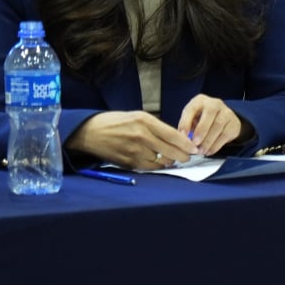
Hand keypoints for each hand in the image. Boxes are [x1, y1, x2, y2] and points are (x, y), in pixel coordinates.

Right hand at [70, 110, 201, 169]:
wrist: (89, 132)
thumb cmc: (115, 122)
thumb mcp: (137, 116)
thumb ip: (157, 127)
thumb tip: (177, 139)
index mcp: (144, 121)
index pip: (173, 135)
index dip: (187, 144)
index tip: (195, 149)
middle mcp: (141, 136)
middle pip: (170, 151)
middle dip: (183, 156)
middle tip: (188, 157)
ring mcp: (134, 151)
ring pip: (162, 162)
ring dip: (169, 162)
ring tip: (172, 159)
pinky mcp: (128, 162)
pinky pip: (149, 168)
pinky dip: (156, 166)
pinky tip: (158, 163)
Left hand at [176, 95, 242, 155]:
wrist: (224, 119)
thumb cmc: (202, 118)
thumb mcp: (192, 118)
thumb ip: (187, 125)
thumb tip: (183, 139)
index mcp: (200, 100)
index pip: (192, 108)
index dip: (186, 122)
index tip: (182, 135)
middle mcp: (215, 103)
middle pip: (209, 113)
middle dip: (201, 130)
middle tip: (194, 144)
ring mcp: (227, 112)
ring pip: (218, 126)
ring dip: (208, 141)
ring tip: (201, 151)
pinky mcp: (234, 123)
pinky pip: (225, 135)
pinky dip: (215, 145)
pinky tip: (209, 151)